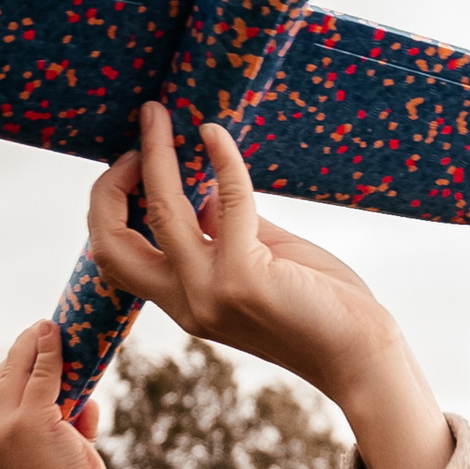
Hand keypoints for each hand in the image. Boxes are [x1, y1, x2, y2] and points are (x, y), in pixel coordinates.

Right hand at [0, 322, 112, 468]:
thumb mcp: (49, 459)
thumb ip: (57, 427)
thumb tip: (82, 402)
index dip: (3, 377)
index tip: (19, 360)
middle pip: (0, 381)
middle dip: (19, 356)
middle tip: (37, 333)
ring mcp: (7, 426)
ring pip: (18, 373)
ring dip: (33, 346)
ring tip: (47, 329)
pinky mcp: (32, 420)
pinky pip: (42, 376)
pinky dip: (50, 353)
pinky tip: (55, 334)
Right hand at [83, 106, 454, 468]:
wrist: (361, 354)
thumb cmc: (323, 307)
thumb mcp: (264, 262)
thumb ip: (229, 230)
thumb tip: (204, 191)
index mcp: (186, 301)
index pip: (116, 255)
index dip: (111, 204)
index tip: (134, 161)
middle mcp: (188, 302)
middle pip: (110, 242)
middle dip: (109, 184)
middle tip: (139, 138)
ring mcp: (211, 293)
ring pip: (160, 211)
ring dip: (155, 155)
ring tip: (159, 114)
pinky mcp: (243, 278)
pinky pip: (226, 201)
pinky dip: (222, 161)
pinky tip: (217, 135)